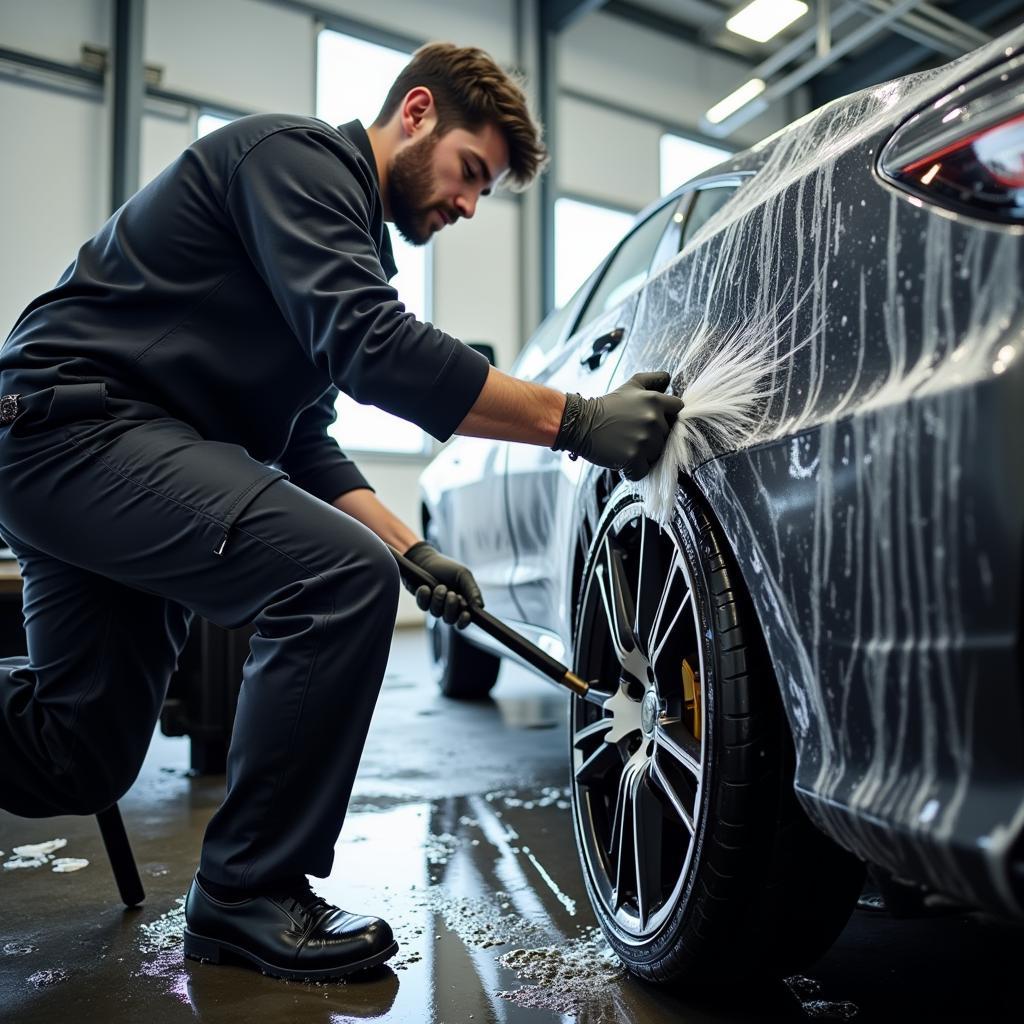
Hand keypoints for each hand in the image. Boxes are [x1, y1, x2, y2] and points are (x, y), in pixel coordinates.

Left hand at [401, 541, 483, 629]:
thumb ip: (472, 590)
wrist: (426, 559)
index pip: (465, 619)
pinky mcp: (423, 602)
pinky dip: (425, 597)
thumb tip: (480, 607)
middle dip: (451, 607)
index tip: (466, 614)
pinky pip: (423, 606)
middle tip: (452, 594)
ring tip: (439, 586)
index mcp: (462, 602)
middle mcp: (448, 607)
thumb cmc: (447, 567)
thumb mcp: (463, 575)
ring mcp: (435, 606)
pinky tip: (425, 587)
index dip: (464, 620)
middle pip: (450, 619)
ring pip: (436, 613)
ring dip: (438, 599)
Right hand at [553, 371, 683, 480]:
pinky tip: (622, 460)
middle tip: (634, 434)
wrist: (581, 423)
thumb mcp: (630, 385)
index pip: (678, 410)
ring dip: (644, 454)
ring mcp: (644, 440)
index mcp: (655, 400)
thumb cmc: (607, 405)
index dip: (668, 416)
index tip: (655, 420)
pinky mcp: (633, 458)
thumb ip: (653, 380)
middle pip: (667, 436)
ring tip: (627, 446)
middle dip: (654, 438)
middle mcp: (653, 420)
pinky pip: (643, 471)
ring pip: (657, 455)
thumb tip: (668, 379)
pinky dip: (634, 470)